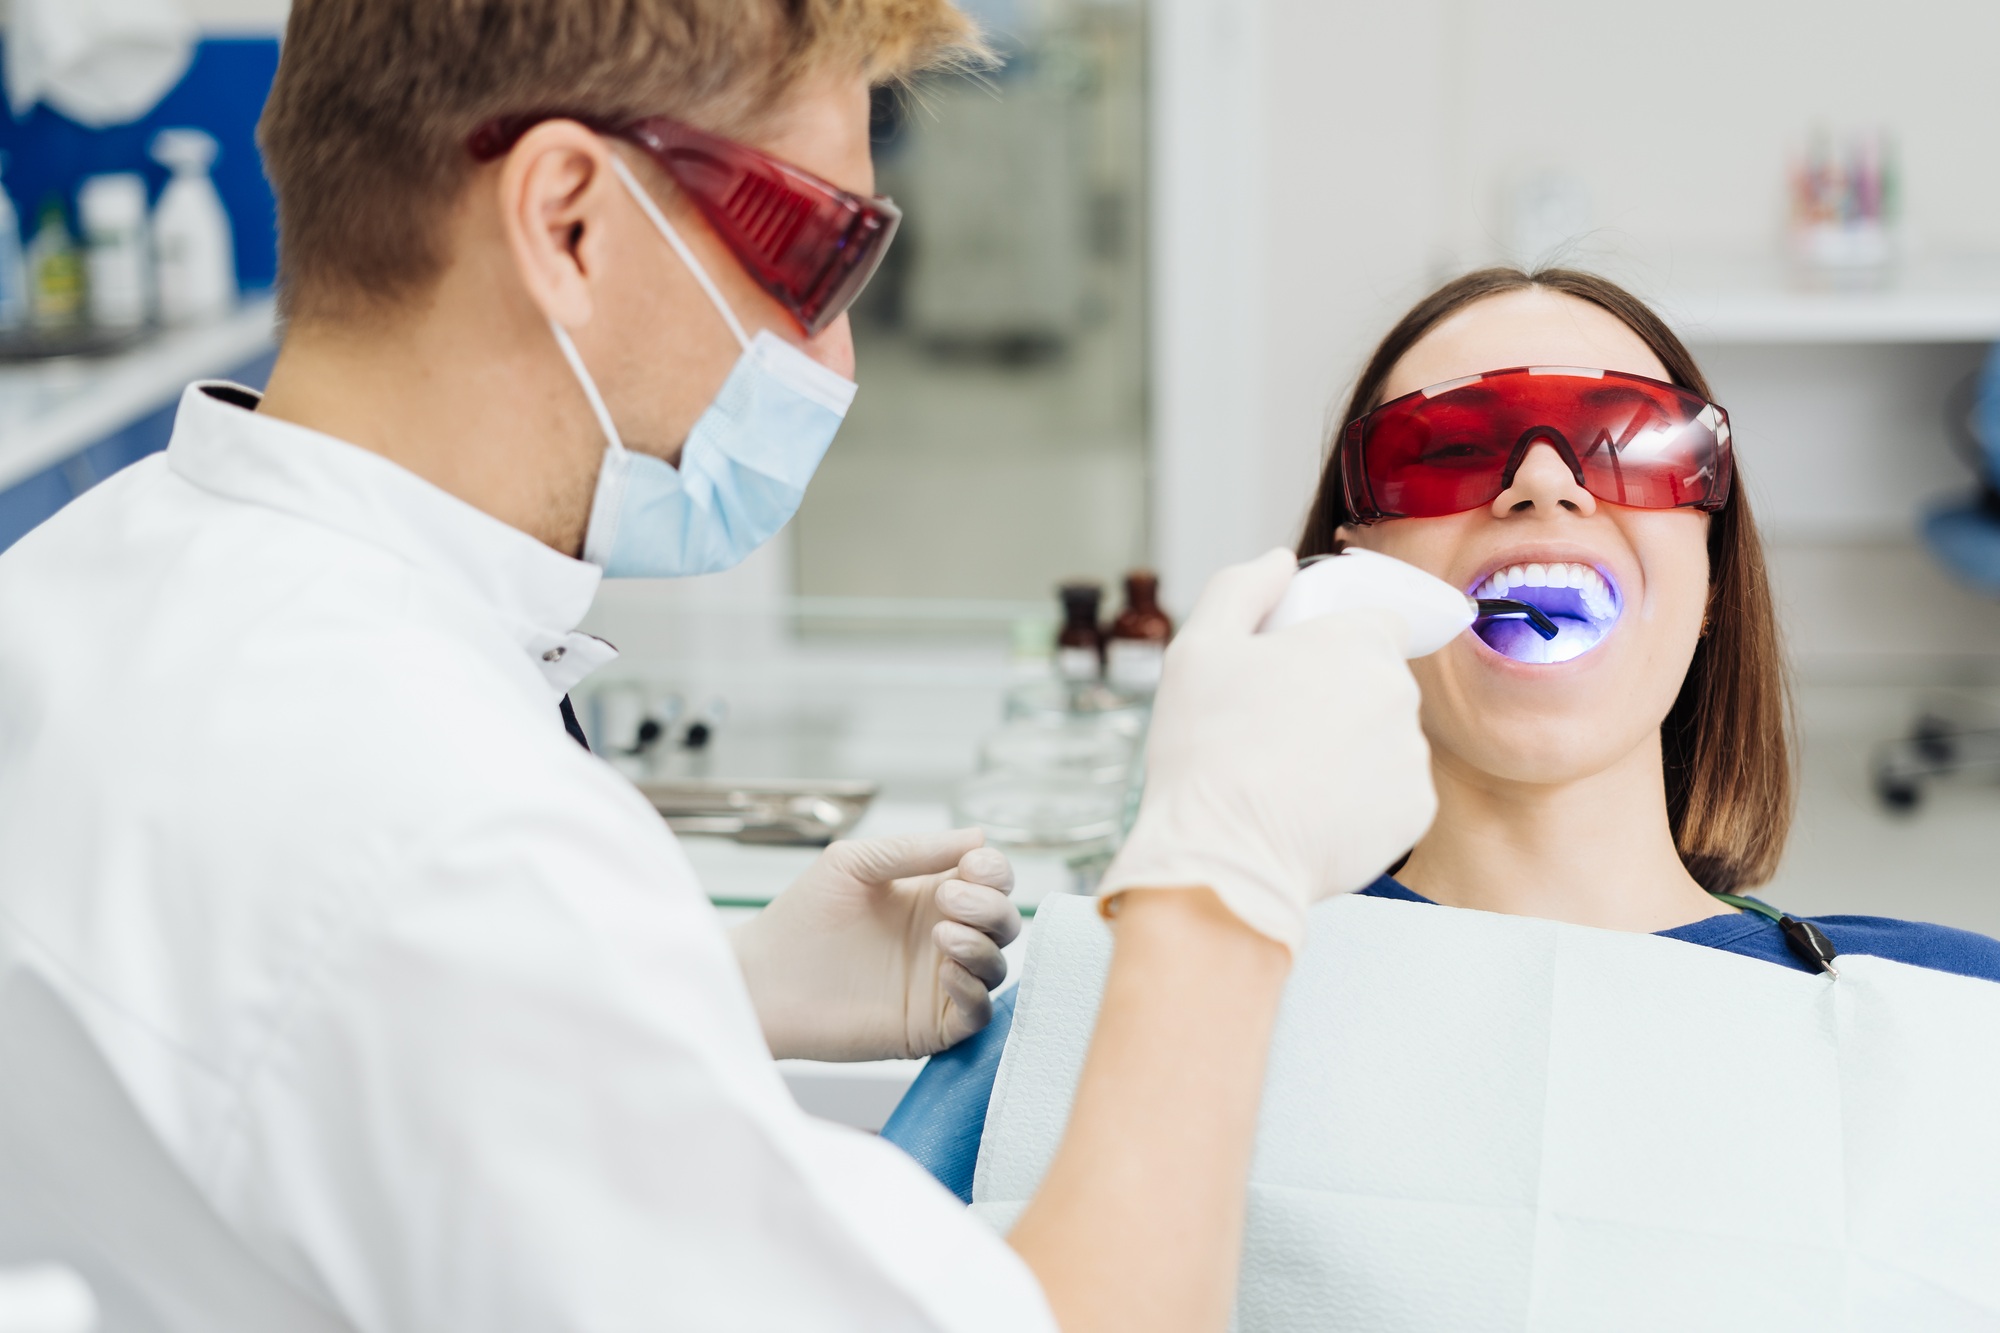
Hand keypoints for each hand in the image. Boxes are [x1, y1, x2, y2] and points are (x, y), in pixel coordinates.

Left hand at [730, 830, 1021, 1060]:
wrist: (765, 980)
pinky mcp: (931, 1026)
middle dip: (991, 906)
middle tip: (948, 901)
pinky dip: (974, 990)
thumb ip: (914, 850)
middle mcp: (943, 937)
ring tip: (943, 936)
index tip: (972, 865)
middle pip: (1004, 921)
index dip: (993, 871)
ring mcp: (939, 983)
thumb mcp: (855, 863)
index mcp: (930, 896)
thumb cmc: (802, 918)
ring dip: (982, 945)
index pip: (990, 880)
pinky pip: (978, 1012)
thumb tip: (979, 835)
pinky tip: (945, 973)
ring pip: (997, 965)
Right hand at [1098, 548, 1436, 951]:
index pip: (1377, 622)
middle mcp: (1400, 693)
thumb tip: (1279, 561)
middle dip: (1340, 697)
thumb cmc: (1204, 750)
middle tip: (1279, 728)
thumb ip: (1242, 588)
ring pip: (1385, 739)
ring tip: (1288, 777)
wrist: (1221, 859)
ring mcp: (1413, 756)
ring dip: (1351, 748)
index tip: (1299, 671)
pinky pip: (1391, 793)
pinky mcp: (1416, 813)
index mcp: (1358, 642)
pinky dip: (1360, 800)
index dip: (1336, 643)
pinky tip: (1310, 811)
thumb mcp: (1198, 647)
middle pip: (1379, 682)